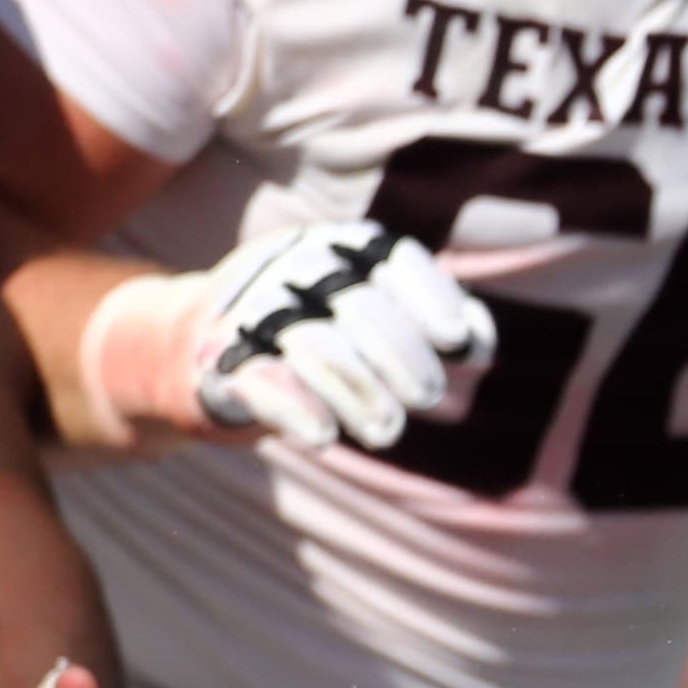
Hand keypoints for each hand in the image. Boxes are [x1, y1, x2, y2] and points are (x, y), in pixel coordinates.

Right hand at [77, 221, 487, 450]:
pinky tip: (324, 439)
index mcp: (339, 249)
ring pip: (319, 349)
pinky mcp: (220, 359)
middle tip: (427, 398)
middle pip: (362, 310)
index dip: (430, 298)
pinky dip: (300, 413)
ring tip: (387, 432)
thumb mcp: (376, 317)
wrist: (208, 349)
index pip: (394, 260)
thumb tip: (479, 342)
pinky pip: (265, 383)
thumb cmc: (321, 334)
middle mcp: (293, 267)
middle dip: (404, 359)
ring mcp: (252, 310)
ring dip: (363, 397)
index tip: (457, 341)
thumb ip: (431, 321)